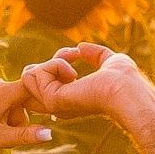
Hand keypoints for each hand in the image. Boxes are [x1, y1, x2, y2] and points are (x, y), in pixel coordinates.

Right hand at [20, 44, 154, 153]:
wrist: (126, 91)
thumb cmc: (124, 80)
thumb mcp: (108, 61)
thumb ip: (95, 54)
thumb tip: (79, 47)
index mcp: (70, 100)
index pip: (44, 81)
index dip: (54, 62)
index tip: (74, 54)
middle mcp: (58, 106)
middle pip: (31, 79)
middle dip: (46, 61)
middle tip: (71, 55)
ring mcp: (52, 105)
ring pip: (28, 76)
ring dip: (50, 61)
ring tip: (71, 61)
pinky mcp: (51, 100)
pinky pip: (34, 74)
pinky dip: (53, 64)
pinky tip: (73, 72)